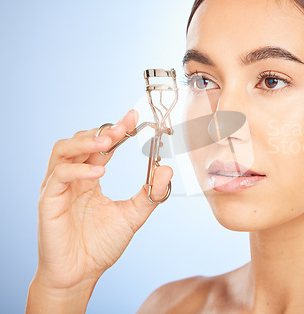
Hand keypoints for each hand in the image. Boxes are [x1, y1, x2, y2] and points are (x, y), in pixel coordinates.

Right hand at [33, 109, 172, 290]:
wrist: (80, 274)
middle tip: (124, 126)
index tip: (133, 117)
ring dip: (86, 141)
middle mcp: (73, 177)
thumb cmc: (100, 245)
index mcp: (89, 177)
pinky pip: (60, 175)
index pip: (101, 146)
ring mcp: (59, 187)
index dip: (116, 129)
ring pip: (64, 150)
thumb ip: (150, 194)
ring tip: (109, 142)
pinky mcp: (49, 200)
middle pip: (81, 141)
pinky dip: (79, 169)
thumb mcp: (132, 215)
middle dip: (103, 131)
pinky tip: (99, 171)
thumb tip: (167, 169)